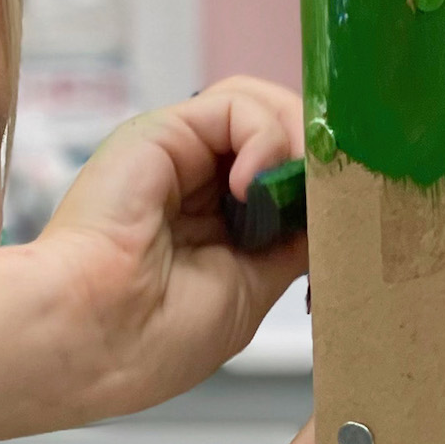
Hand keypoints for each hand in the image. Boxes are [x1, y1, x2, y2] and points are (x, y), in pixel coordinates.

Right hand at [29, 76, 311, 422]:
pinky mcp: (163, 132)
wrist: (94, 339)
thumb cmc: (152, 339)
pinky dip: (264, 137)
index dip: (324, 187)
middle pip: (282, 134)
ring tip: (291, 194)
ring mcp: (179, 154)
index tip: (349, 224)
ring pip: (265, 108)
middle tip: (334, 203)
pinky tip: (252, 186)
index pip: (287, 175)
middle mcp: (195, 182)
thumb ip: (293, 241)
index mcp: (213, 223)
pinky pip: (238, 104)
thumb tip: (340, 210)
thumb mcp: (254, 290)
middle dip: (319, 163)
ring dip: (297, 145)